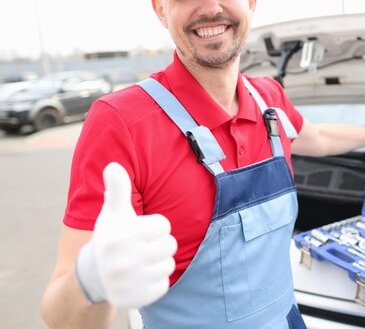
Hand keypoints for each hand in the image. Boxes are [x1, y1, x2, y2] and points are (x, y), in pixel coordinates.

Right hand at [75, 162, 176, 308]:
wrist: (93, 275)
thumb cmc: (110, 236)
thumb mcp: (112, 212)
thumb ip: (117, 189)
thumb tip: (113, 165)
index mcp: (120, 236)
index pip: (164, 225)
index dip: (154, 227)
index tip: (139, 231)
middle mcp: (122, 261)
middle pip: (170, 245)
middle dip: (159, 244)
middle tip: (141, 247)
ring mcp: (129, 282)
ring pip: (168, 265)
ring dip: (158, 262)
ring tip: (140, 262)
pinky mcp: (136, 299)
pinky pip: (164, 285)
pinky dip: (155, 281)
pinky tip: (139, 278)